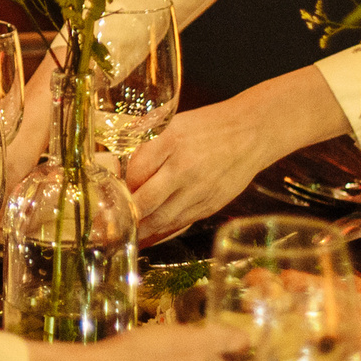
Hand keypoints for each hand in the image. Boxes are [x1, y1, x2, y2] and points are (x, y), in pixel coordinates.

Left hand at [122, 96, 278, 243]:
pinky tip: (149, 236)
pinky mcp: (210, 205)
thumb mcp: (172, 123)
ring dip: (140, 230)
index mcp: (170, 140)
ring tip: (125, 234)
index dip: (120, 186)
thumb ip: (145, 141)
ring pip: (161, 219)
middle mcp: (184, 167)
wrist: (251, 133)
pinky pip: (180, 224)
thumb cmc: (208, 127)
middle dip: (125, 215)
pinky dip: (162, 233)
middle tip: (109, 222)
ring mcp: (198, 189)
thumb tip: (119, 163)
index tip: (110, 192)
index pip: (135, 172)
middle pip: (145, 201)